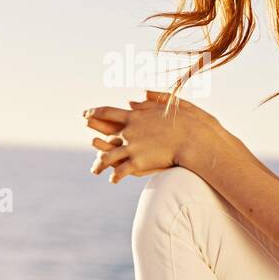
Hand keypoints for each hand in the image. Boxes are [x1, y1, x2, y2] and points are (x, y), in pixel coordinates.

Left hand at [82, 89, 218, 182]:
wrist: (193, 139)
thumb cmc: (186, 121)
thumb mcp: (167, 105)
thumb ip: (147, 101)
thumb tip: (132, 99)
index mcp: (134, 116)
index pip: (107, 112)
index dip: (95, 113)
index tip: (85, 115)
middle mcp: (128, 131)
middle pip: (105, 136)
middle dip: (96, 140)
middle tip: (91, 142)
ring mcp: (132, 148)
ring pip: (108, 157)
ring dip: (100, 164)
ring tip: (95, 170)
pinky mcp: (138, 163)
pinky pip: (121, 171)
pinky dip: (115, 176)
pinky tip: (113, 180)